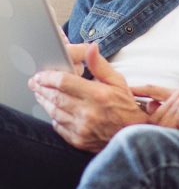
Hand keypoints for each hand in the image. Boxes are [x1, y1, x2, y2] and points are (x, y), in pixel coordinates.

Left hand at [29, 43, 146, 151]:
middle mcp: (88, 112)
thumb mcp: (118, 81)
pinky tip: (54, 110)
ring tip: (40, 93)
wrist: (132, 133)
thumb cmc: (126, 106)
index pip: (64, 82)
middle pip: (55, 97)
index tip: (42, 74)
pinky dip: (54, 117)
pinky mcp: (78, 140)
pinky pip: (59, 126)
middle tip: (35, 82)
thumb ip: (100, 65)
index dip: (49, 76)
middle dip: (42, 88)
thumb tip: (91, 48)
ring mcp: (81, 128)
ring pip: (54, 112)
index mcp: (97, 94)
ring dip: (44, 101)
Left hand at [132, 85, 178, 143]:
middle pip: (153, 113)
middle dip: (154, 127)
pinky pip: (165, 128)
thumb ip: (167, 110)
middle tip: (170, 135)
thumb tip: (149, 105)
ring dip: (165, 134)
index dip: (138, 90)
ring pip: (158, 122)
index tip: (124, 90)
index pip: (153, 89)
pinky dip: (171, 136)